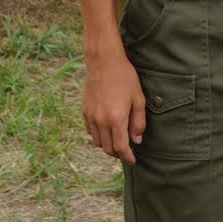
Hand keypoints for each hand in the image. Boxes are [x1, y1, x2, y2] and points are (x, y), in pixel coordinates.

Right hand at [83, 48, 145, 163]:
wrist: (104, 61)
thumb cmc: (125, 77)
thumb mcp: (138, 98)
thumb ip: (138, 122)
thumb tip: (136, 140)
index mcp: (116, 118)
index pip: (120, 148)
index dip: (127, 157)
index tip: (133, 160)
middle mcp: (100, 120)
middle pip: (108, 148)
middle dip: (118, 153)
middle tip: (127, 150)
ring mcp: (90, 116)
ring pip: (98, 142)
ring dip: (108, 144)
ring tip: (117, 138)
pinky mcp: (84, 110)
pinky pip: (90, 131)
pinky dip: (98, 135)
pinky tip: (107, 128)